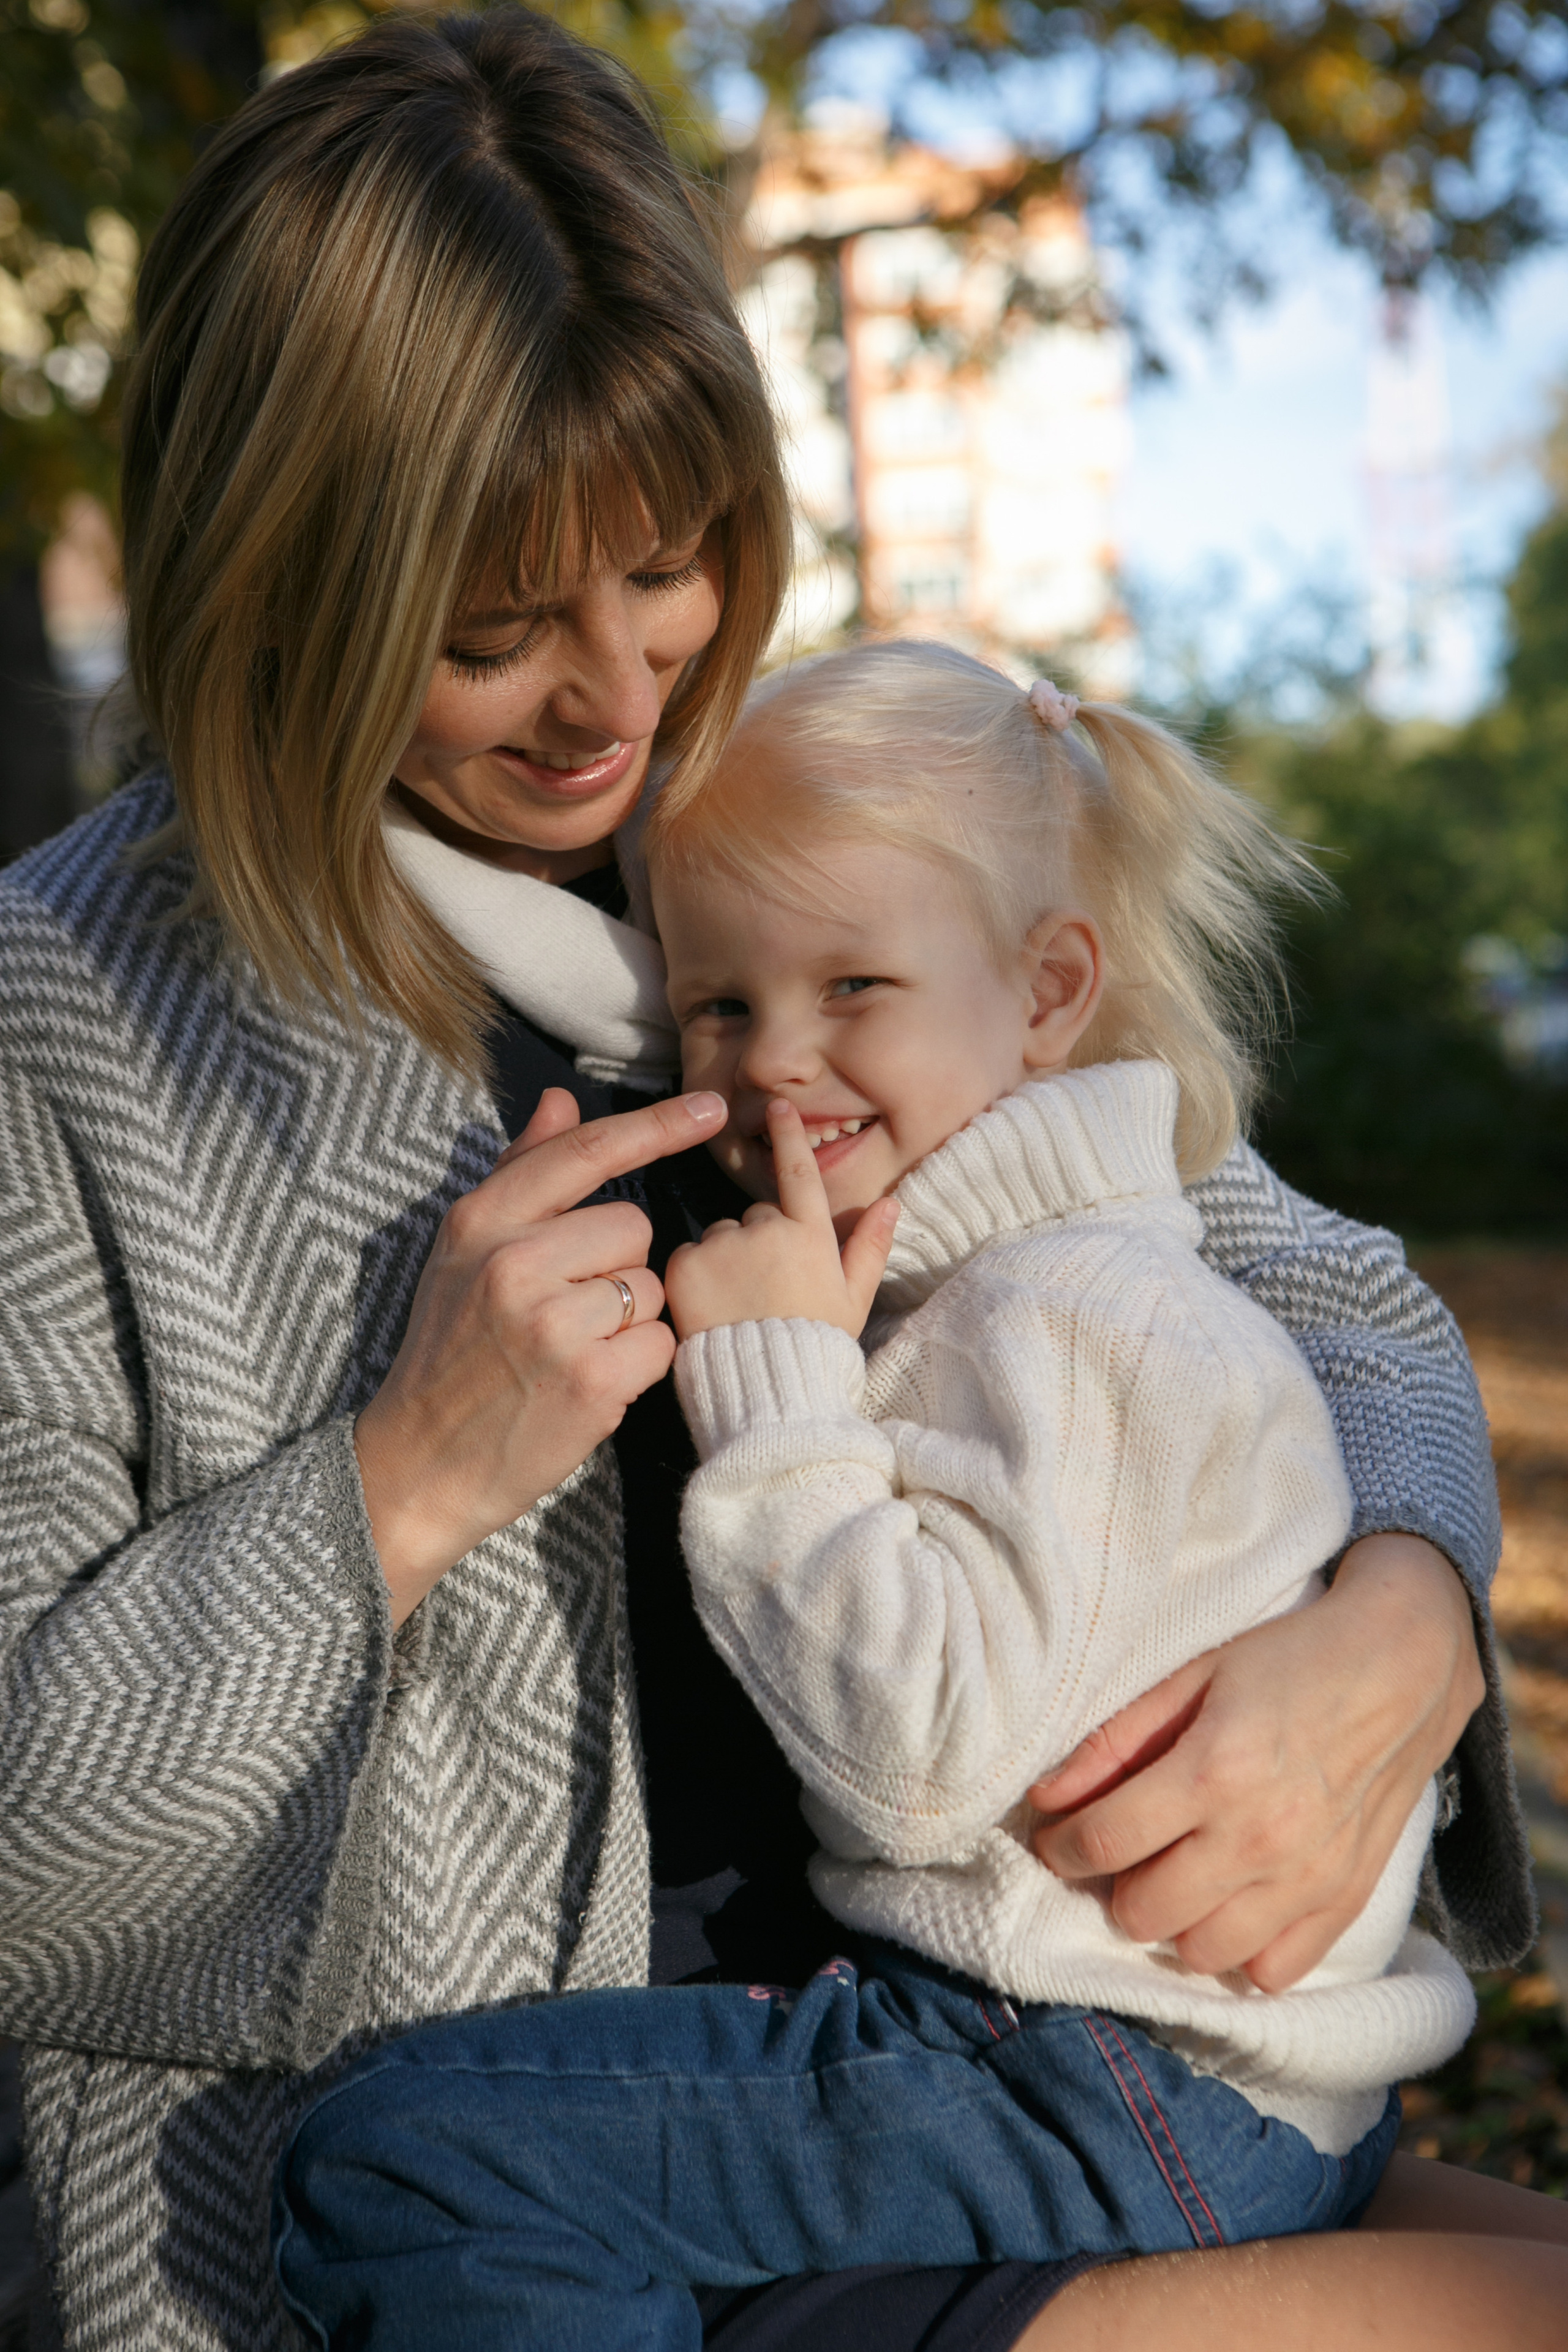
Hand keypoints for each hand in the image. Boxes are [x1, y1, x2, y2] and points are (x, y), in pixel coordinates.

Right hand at [355, 1085, 725, 1624]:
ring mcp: (552, 1324)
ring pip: (651, 1288)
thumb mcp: (462, 1253)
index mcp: (480, 1222)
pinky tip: (588, 1383)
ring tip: (569, 1350)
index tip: (713, 1107)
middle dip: (618, 1266)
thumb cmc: (450, 1352)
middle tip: (564, 1310)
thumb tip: (564, 1100)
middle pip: (634, 1226)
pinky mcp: (589, 1381)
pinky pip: (658, 1344)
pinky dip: (637, 1366)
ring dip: (628, 1320)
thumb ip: (520, 1173)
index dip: (657, 1125)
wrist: (420, 1464)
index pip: (586, 1153)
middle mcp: (514, 1263)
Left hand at [664, 1098, 898, 1340]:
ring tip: (739, 1304)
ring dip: (726, 1257)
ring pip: (721, 1235)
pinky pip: (688, 1255)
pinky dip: (695, 1275)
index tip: (778, 1105)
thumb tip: (892, 1202)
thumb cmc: (817, 1346)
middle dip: (759, 1241)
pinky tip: (712, 1308)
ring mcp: (723, 1245)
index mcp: (810, 1234)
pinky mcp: (686, 1266)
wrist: (767, 1391)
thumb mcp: (855, 1299)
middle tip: (767, 1290)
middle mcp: (766, 1229)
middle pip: (757, 1216)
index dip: (789, 1136)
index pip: (799, 1172)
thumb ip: (870, 1245)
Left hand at [1026, 1533, 1485, 1990]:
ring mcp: (1307, 1878)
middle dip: (1114, 1887)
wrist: (1404, 1669)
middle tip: (1123, 1852)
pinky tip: (1231, 1906)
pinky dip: (1241, 1952)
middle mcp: (1260, 1838)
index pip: (1104, 1843)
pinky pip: (1273, 1972)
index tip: (1055, 1838)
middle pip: (1144, 1912)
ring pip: (1202, 1954)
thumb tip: (1045, 1799)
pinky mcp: (1346, 1901)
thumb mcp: (1192, 1676)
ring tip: (1176, 1877)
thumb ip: (1114, 1742)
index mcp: (1214, 1771)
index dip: (1061, 1847)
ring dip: (1174, 1923)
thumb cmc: (1289, 1661)